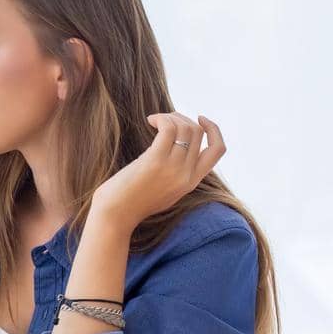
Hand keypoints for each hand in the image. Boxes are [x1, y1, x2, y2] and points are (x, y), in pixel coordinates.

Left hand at [91, 113, 225, 230]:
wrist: (114, 216)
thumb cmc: (130, 203)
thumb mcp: (163, 192)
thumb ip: (176, 176)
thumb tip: (176, 150)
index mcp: (191, 182)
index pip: (218, 151)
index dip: (213, 130)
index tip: (200, 119)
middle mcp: (187, 175)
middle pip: (198, 133)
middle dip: (183, 118)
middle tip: (164, 120)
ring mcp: (173, 168)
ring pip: (186, 128)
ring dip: (170, 117)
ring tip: (154, 121)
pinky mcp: (155, 161)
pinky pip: (168, 129)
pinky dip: (161, 119)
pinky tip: (149, 121)